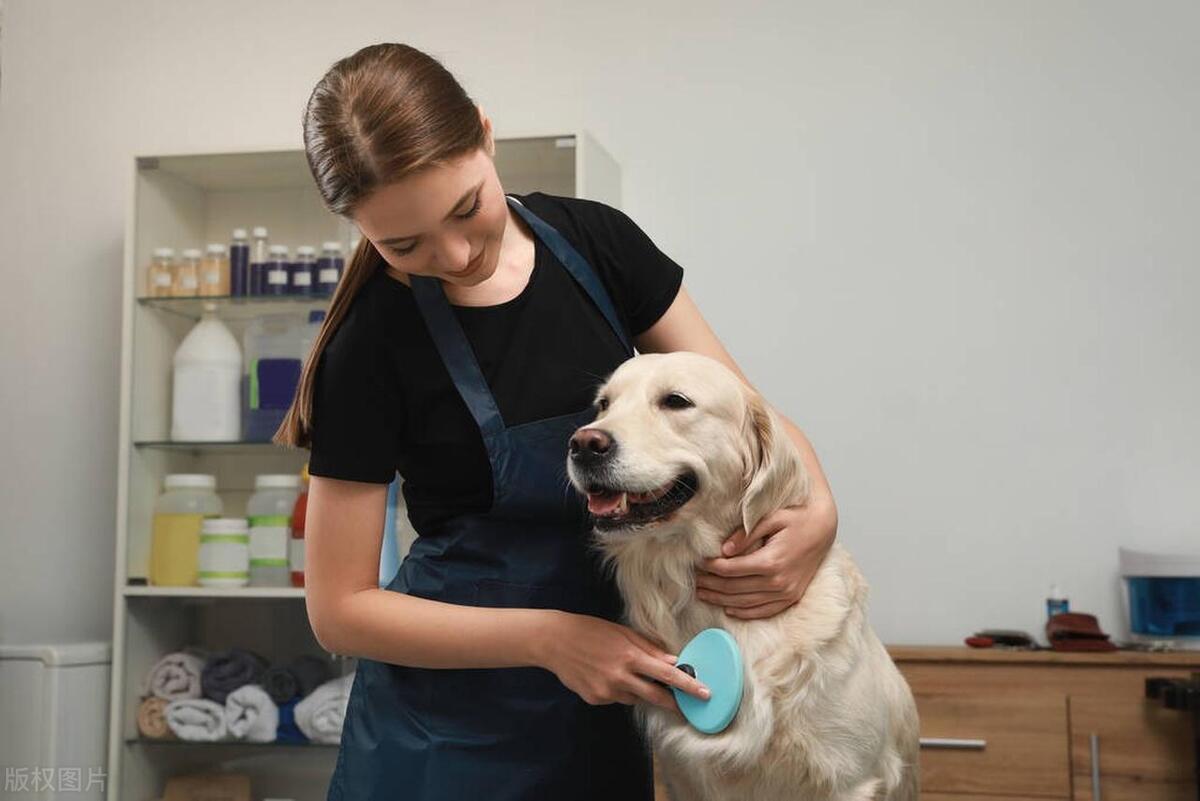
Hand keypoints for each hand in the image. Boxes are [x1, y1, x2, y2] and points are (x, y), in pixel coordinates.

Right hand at [536, 611, 710, 711]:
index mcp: (630, 656)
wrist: (555, 641)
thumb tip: (672, 661)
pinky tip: (604, 675)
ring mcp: (606, 691)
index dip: (688, 686)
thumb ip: (648, 648)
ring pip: (634, 698)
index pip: (666, 675)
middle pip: (656, 696)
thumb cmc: (590, 630)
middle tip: (684, 707)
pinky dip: (617, 690)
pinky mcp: (595, 699)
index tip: (705, 693)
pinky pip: (616, 699)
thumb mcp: (622, 632)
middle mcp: (620, 677)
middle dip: (673, 703)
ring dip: (638, 690)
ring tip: (622, 671)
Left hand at [695, 489, 837, 619]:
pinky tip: (728, 609)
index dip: (712, 567)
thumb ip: (747, 533)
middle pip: (735, 588)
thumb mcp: (772, 518)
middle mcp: (779, 582)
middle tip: (694, 580)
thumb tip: (724, 550)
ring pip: (746, 603)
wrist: (824, 528)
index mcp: (772, 561)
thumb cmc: (797, 518)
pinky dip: (745, 612)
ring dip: (721, 600)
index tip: (699, 562)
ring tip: (703, 594)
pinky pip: (764, 611)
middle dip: (711, 584)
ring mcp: (787, 593)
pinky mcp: (792, 597)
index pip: (732, 569)